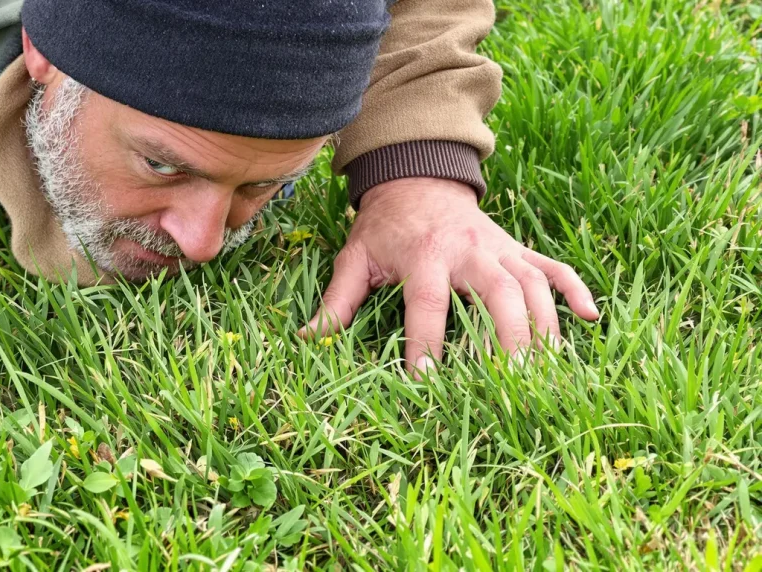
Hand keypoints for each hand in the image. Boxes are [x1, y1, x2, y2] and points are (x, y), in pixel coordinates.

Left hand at [300, 177, 599, 372]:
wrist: (416, 175)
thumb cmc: (383, 226)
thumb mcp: (354, 258)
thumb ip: (336, 302)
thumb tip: (306, 341)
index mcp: (424, 255)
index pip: (427, 305)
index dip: (427, 344)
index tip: (427, 383)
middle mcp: (468, 250)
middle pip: (498, 294)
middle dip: (508, 338)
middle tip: (512, 384)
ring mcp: (499, 248)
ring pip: (533, 285)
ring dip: (545, 326)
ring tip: (549, 371)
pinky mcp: (517, 248)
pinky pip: (553, 267)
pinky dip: (574, 290)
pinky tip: (591, 320)